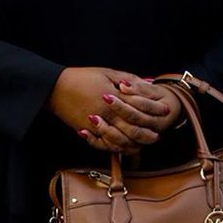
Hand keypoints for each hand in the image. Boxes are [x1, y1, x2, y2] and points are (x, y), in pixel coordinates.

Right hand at [47, 67, 167, 154]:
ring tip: (143, 144)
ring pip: (119, 141)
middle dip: (147, 134)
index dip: (155, 111)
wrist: (56, 87)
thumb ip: (130, 80)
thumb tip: (150, 83)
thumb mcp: (109, 73)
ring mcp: (96, 125)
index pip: (141, 109)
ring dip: (133, 144)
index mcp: (115, 98)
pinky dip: (114, 148)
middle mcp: (107, 115)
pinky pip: (102, 145)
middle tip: (157, 135)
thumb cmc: (83, 77)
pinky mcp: (85, 132)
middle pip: (132, 130)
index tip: (167, 111)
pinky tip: (123, 148)